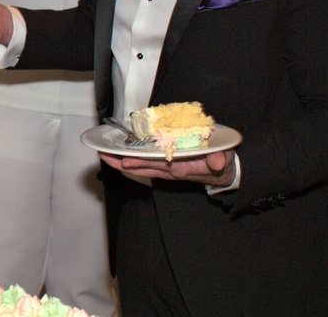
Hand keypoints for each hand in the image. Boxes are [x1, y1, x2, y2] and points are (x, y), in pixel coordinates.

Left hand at [99, 149, 236, 186]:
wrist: (223, 171)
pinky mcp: (165, 166)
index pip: (158, 165)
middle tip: (105, 156)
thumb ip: (219, 160)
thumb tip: (216, 162)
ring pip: (141, 167)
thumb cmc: (220, 161)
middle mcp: (171, 170)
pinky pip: (145, 165)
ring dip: (123, 162)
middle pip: (144, 167)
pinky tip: (118, 156)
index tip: (127, 161)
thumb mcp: (223, 159)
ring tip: (104, 155)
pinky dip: (132, 161)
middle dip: (124, 162)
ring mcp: (167, 169)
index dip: (142, 163)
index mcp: (182, 167)